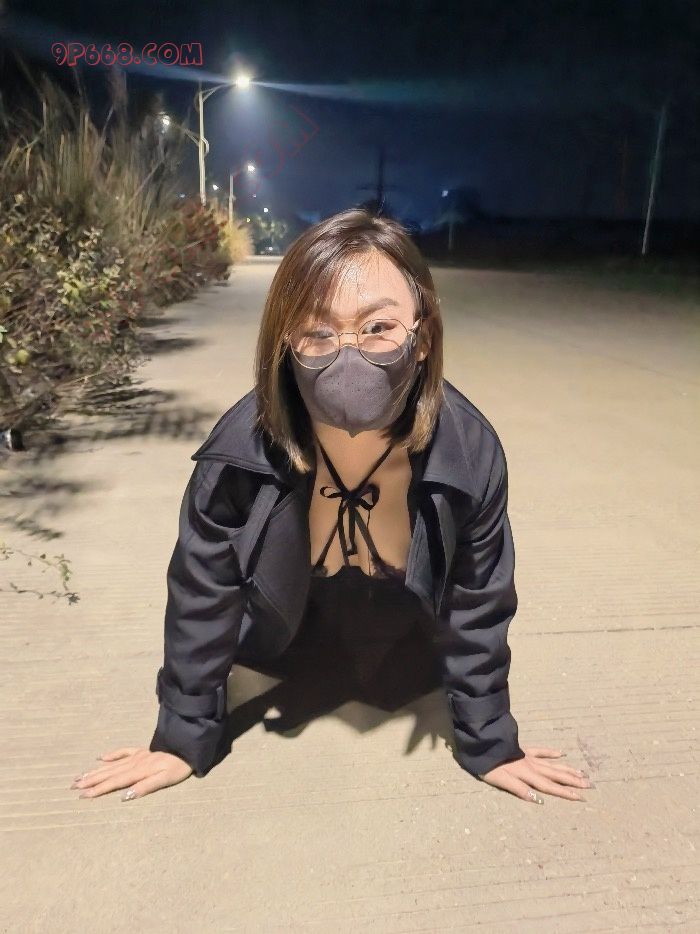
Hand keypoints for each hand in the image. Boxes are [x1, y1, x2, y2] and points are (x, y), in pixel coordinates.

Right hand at [70, 746, 192, 799]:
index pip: (114, 783)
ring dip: (95, 770)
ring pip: (112, 764)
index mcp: (138, 772)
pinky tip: (100, 757)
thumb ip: (145, 787)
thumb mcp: (164, 780)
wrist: (188, 745)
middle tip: (72, 786)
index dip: (98, 790)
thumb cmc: (178, 767)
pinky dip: (111, 755)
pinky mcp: (142, 750)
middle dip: (90, 780)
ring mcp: (137, 755)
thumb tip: (124, 796)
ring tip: (80, 775)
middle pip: (108, 773)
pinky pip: (123, 752)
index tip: (81, 795)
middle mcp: (134, 763)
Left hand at [478, 746, 593, 803]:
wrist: (482, 743)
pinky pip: (541, 751)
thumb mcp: (501, 781)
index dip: (565, 793)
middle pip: (556, 775)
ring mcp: (529, 757)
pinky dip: (551, 752)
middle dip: (573, 781)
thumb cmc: (488, 765)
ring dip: (567, 769)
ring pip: (552, 765)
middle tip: (590, 785)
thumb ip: (520, 789)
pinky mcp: (523, 749)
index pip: (550, 787)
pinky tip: (561, 753)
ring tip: (582, 773)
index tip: (581, 797)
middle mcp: (532, 766)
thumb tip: (539, 799)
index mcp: (527, 776)